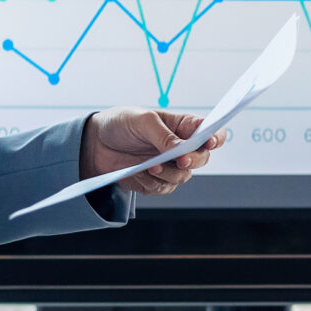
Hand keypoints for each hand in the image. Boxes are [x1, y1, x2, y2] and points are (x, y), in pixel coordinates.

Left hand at [81, 107, 226, 194]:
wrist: (94, 144)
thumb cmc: (121, 123)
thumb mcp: (142, 121)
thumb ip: (164, 136)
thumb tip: (182, 150)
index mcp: (182, 127)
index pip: (210, 132)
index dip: (216, 138)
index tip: (210, 142)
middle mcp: (180, 148)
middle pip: (202, 158)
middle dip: (193, 160)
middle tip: (180, 160)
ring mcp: (169, 166)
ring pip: (183, 177)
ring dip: (168, 174)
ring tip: (149, 166)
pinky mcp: (156, 181)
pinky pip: (164, 189)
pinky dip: (152, 183)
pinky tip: (138, 173)